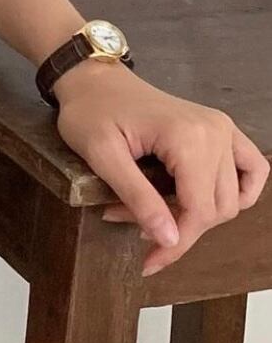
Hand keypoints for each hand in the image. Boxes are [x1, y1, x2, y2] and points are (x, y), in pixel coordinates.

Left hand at [51, 60, 269, 276]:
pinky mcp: (221, 129)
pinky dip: (235, 193)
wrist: (93, 79)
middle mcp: (216, 131)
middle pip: (217, 208)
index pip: (198, 211)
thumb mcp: (102, 156)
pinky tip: (202, 202)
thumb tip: (169, 238)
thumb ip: (138, 197)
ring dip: (198, 215)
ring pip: (232, 197)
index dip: (175, 244)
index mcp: (188, 137)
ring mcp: (223, 128)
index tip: (148, 263)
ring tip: (155, 211)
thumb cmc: (90, 112)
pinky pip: (250, 170)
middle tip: (130, 221)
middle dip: (177, 228)